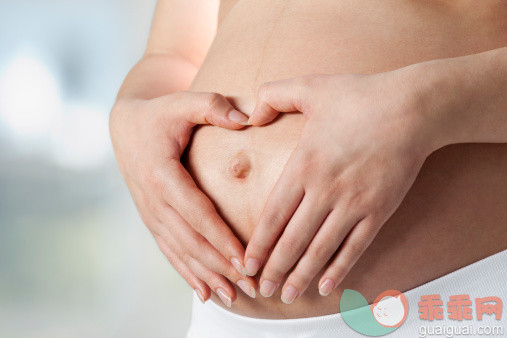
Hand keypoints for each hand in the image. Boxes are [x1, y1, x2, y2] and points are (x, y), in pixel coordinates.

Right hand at [110, 91, 256, 305]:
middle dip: (220, 265)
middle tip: (250, 285)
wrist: (125, 128)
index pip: (196, 212)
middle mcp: (153, 200)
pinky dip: (188, 273)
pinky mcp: (152, 220)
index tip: (245, 258)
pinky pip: (170, 251)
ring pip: (181, 252)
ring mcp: (150, 213)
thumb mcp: (182, 102)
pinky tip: (204, 293)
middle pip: (190, 240)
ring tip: (234, 296)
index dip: (221, 238)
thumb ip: (213, 106)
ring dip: (207, 276)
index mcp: (161, 174)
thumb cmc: (160, 114)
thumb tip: (247, 118)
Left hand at [244, 72, 436, 302]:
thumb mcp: (310, 87)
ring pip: (321, 249)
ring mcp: (354, 203)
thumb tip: (249, 116)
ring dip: (301, 275)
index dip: (259, 244)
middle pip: (293, 240)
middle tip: (259, 289)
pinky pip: (355, 247)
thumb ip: (272, 96)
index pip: (274, 215)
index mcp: (305, 164)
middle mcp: (326, 190)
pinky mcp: (379, 211)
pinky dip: (339, 269)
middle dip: (274, 268)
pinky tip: (325, 285)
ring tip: (287, 295)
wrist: (413, 108)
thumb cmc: (361, 96)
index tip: (247, 264)